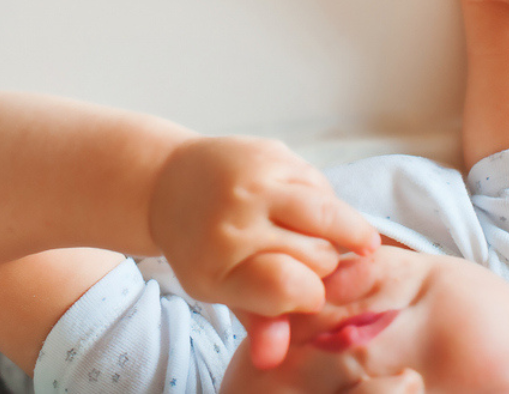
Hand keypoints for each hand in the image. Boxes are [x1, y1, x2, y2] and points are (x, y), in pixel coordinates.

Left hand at [146, 136, 378, 328]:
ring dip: (338, 231)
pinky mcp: (271, 150)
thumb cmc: (200, 244)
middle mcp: (235, 218)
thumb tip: (276, 358)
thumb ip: (255, 322)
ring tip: (325, 238)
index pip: (292, 289)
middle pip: (321, 257)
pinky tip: (307, 209)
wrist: (170, 182)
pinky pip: (324, 185)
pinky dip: (326, 201)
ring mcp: (254, 179)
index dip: (308, 296)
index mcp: (217, 263)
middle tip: (306, 263)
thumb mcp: (217, 288)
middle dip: (322, 266)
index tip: (303, 293)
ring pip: (333, 215)